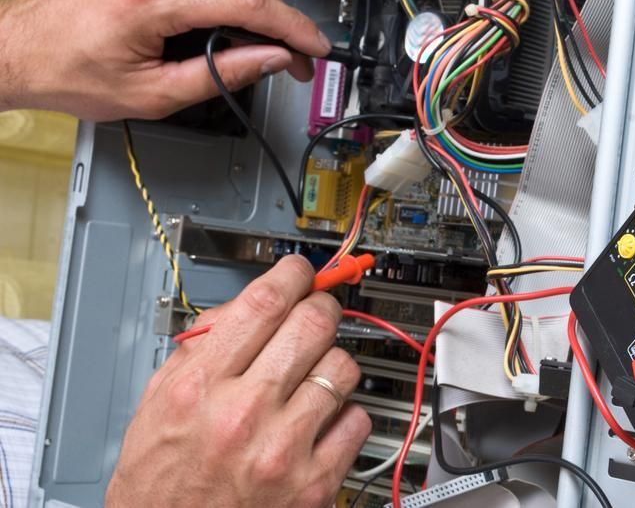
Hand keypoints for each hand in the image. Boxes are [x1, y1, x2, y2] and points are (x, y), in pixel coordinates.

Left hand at [0, 0, 327, 120]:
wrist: (15, 46)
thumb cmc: (68, 70)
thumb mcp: (153, 94)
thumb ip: (222, 74)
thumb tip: (272, 58)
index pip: (247, 2)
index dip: (291, 27)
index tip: (311, 45)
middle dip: (271, 15)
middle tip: (280, 49)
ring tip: (235, 24)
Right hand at [106, 256, 370, 507]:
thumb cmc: (160, 485)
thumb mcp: (155, 406)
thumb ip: (199, 349)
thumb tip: (248, 306)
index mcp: (199, 389)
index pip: (263, 303)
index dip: (291, 274)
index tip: (300, 270)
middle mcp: (243, 415)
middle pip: (313, 324)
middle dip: (320, 308)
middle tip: (315, 314)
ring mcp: (284, 450)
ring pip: (343, 367)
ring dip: (331, 363)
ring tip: (310, 379)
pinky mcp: (315, 483)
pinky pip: (358, 419)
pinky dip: (345, 415)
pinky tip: (319, 422)